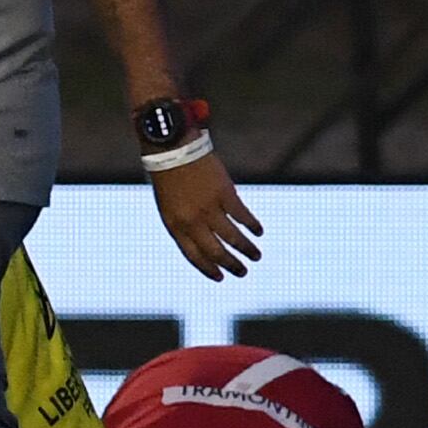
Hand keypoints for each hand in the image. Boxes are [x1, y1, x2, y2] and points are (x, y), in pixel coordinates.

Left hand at [151, 151, 261, 279]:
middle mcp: (192, 221)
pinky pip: (242, 216)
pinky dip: (252, 226)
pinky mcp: (225, 194)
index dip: (208, 268)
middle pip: (215, 251)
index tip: (220, 278)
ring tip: (256, 256)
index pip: (193, 255)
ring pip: (232, 237)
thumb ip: (184, 224)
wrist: (172, 149)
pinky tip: (258, 231)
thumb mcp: (168, 205)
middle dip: (231, 265)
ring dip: (246, 249)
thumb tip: (205, 241)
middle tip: (242, 273)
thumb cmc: (168, 177)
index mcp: (174, 225)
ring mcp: (209, 208)